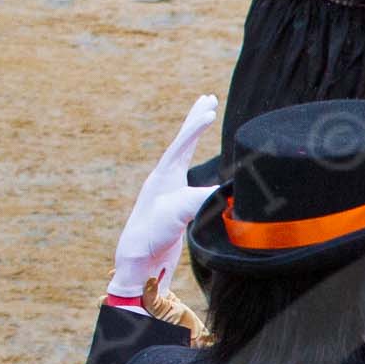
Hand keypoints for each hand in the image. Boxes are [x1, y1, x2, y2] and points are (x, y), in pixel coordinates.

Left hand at [109, 94, 218, 299]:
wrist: (136, 264)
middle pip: (181, 142)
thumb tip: (228, 192)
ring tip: (203, 122)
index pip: (182, 144)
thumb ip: (200, 200)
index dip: (197, 126)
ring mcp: (166, 194)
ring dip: (194, 138)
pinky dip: (197, 164)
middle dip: (195, 121)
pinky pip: (188, 176)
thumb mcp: (176, 216)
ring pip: (183, 157)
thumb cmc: (151, 237)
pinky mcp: (172, 209)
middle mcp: (163, 181)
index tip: (212, 107)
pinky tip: (203, 169)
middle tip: (208, 99)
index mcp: (163, 177)